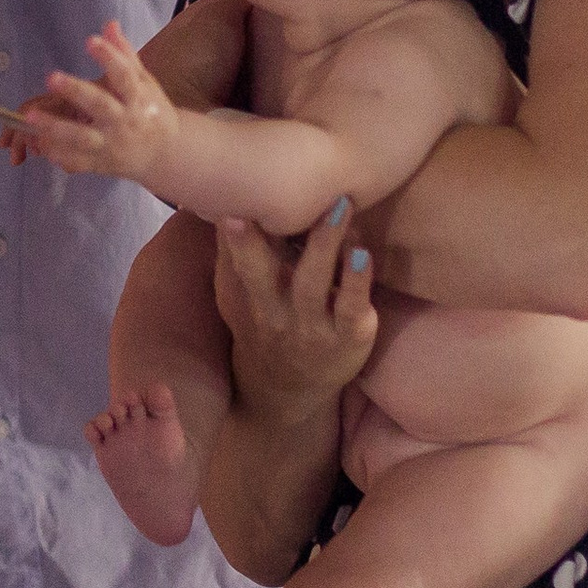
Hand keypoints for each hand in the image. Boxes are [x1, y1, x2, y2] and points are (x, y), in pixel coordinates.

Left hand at [12, 22, 176, 182]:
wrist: (165, 154)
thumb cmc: (151, 111)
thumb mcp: (145, 82)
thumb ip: (125, 54)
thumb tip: (109, 24)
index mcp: (137, 98)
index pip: (124, 75)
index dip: (109, 57)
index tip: (91, 40)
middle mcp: (124, 121)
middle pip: (99, 106)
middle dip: (75, 91)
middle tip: (51, 77)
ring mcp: (111, 144)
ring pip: (82, 138)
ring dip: (55, 127)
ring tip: (30, 116)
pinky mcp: (100, 164)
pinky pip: (76, 161)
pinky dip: (58, 153)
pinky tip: (39, 141)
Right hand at [213, 201, 376, 430]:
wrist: (287, 389)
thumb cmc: (263, 322)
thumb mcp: (236, 295)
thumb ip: (231, 251)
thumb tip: (224, 198)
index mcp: (243, 295)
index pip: (233, 263)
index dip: (231, 239)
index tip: (230, 209)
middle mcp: (271, 311)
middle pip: (260, 274)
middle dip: (261, 242)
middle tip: (280, 199)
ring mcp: (310, 326)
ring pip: (311, 284)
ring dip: (325, 245)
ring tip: (339, 208)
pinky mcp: (349, 336)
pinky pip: (351, 308)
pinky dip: (356, 282)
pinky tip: (363, 255)